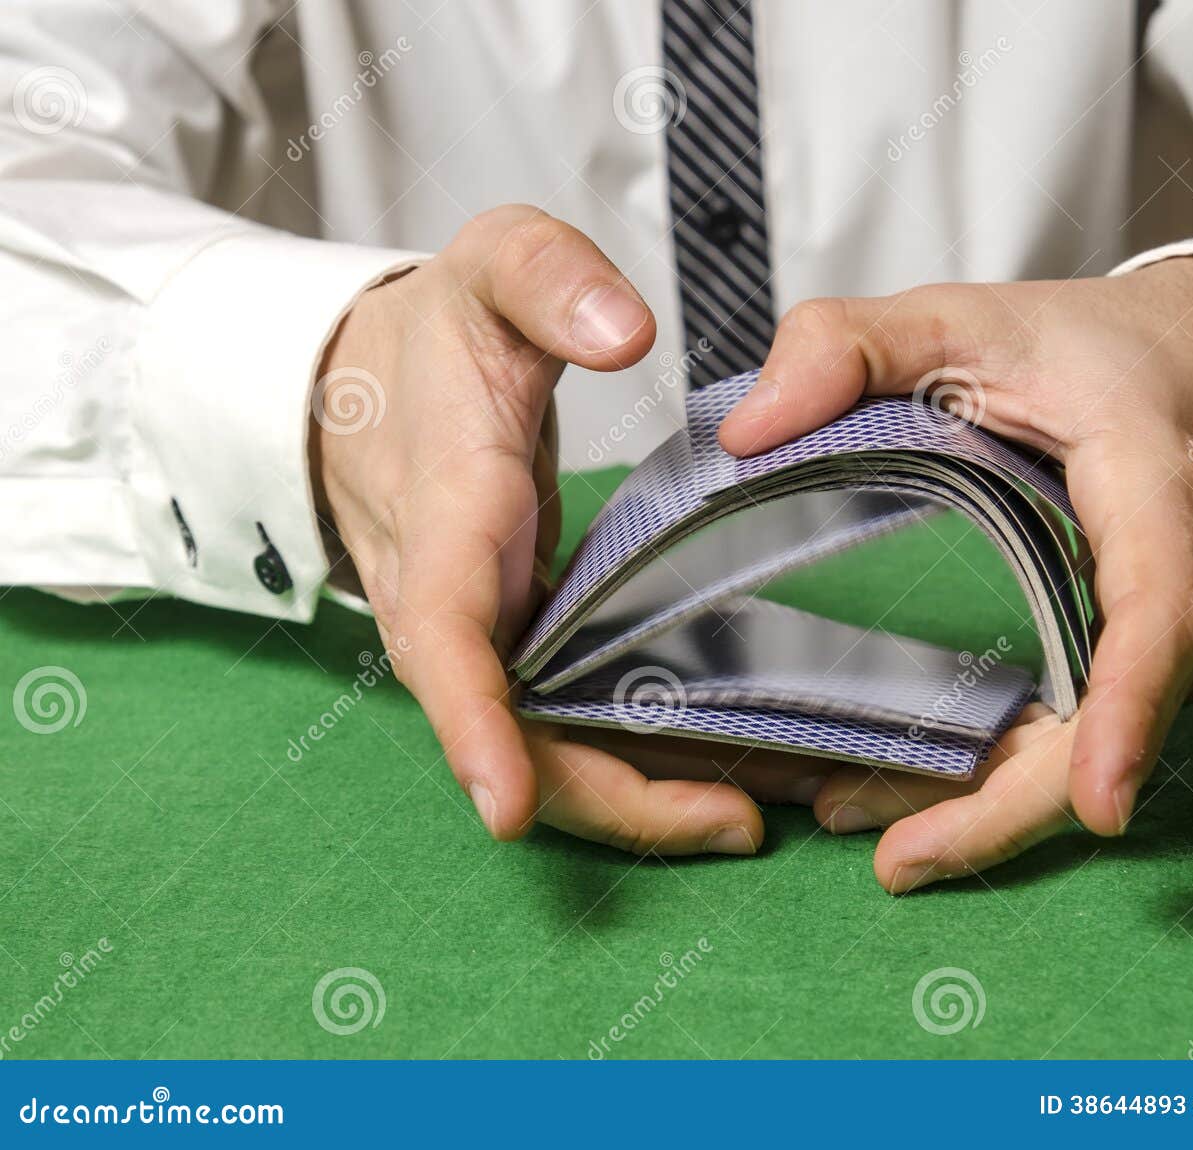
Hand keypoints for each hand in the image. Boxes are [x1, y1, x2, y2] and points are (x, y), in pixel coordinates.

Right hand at [313, 205, 764, 853]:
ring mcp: (481, 631)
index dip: (474, 724)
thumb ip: (550, 280)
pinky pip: (564, 716)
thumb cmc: (437, 331)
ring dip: (637, 793)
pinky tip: (722, 769)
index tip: (509, 806)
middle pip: (510, 728)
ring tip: (755, 816)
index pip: (443, 631)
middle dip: (606, 796)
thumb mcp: (493, 265)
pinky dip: (634, 753)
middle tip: (735, 826)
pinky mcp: (513, 639)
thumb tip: (626, 334)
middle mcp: (450, 598)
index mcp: (446, 511)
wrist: (366, 381)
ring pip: (541, 741)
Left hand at [718, 258, 1192, 891]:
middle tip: (891, 857)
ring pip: (1103, 747)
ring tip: (865, 821)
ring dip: (996, 802)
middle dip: (1013, 811)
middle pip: (1121, 727)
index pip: (1156, 609)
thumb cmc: (1106, 347)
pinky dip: (1015, 772)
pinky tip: (922, 787)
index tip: (1101, 804)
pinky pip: (1100, 732)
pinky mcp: (1175, 660)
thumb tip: (746, 431)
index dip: (1129, 709)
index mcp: (1157, 489)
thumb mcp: (971, 317)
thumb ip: (849, 345)